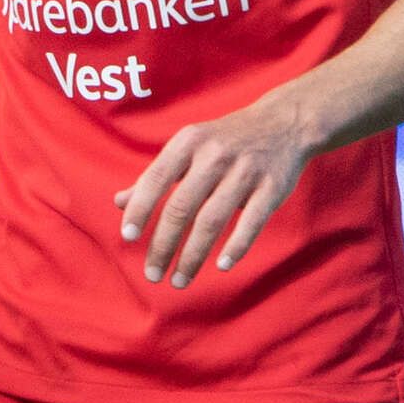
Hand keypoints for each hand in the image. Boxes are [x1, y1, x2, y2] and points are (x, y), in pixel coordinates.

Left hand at [117, 95, 314, 287]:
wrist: (284, 122)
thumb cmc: (223, 140)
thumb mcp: (187, 147)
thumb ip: (155, 175)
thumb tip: (119, 202)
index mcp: (187, 143)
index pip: (155, 179)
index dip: (139, 209)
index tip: (127, 237)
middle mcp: (214, 156)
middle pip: (181, 208)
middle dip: (163, 244)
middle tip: (152, 274)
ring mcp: (245, 172)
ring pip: (212, 221)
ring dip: (192, 255)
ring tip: (178, 280)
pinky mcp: (272, 187)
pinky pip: (251, 223)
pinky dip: (235, 246)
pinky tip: (220, 266)